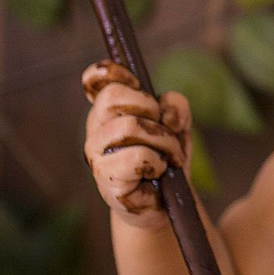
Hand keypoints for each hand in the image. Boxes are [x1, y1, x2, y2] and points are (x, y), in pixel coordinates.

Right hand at [82, 60, 191, 227]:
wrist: (165, 202)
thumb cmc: (166, 159)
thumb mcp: (178, 125)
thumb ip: (175, 107)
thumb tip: (167, 114)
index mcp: (109, 110)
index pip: (95, 78)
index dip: (115, 72)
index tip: (139, 84)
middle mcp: (97, 129)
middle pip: (114, 95)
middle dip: (149, 107)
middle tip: (165, 129)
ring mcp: (97, 155)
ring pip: (129, 126)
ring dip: (163, 141)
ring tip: (172, 157)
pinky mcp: (107, 180)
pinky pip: (137, 157)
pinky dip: (157, 162)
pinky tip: (158, 172)